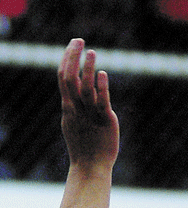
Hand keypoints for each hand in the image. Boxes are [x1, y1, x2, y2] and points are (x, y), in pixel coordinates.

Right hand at [58, 38, 118, 170]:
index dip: (67, 59)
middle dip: (72, 57)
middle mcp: (76, 109)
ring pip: (85, 87)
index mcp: (68, 108)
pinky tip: (103, 74)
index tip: (74, 45)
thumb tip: (79, 91)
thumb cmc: (85, 147)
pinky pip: (101, 101)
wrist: (91, 167)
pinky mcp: (105, 120)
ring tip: (92, 52)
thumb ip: (77, 106)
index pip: (63, 78)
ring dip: (87, 68)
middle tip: (79, 40)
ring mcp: (89, 114)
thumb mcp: (76, 123)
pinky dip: (101, 87)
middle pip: (69, 78)